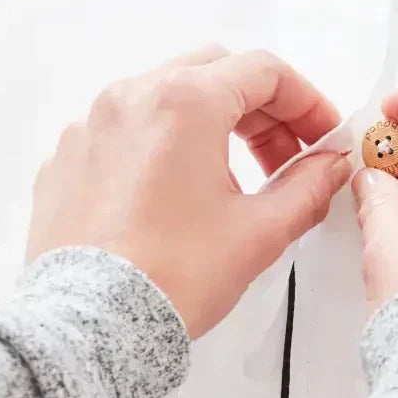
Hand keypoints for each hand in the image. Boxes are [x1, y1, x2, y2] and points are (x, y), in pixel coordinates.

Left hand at [27, 47, 349, 337]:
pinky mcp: (67, 159)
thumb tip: (330, 167)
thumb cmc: (170, 277)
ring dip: (210, 125)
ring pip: (165, 98)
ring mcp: (91, 126)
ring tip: (229, 184)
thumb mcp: (259, 232)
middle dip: (260, 111)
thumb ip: (307, 188)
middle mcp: (130, 98)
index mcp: (183, 102)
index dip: (306, 103)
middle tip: (284, 160)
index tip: (321, 138)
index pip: (264, 72)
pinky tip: (174, 196)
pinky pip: (124, 133)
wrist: (92, 325)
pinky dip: (160, 147)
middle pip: (214, 73)